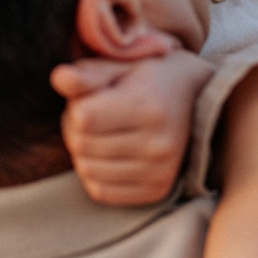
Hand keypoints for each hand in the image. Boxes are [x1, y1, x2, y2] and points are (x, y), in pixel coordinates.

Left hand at [51, 46, 214, 205]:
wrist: (199, 101)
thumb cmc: (151, 79)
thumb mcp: (122, 66)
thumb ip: (88, 73)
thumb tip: (59, 78)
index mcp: (149, 107)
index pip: (82, 118)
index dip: (75, 108)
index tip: (88, 99)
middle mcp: (158, 144)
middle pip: (81, 146)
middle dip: (75, 130)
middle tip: (91, 118)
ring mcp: (159, 171)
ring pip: (87, 171)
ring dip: (83, 153)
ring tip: (100, 135)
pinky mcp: (156, 191)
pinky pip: (101, 192)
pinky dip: (94, 175)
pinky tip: (107, 156)